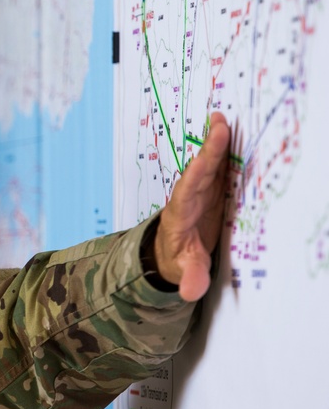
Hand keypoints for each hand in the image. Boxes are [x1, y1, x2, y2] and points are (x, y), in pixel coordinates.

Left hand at [154, 112, 231, 301]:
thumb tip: (191, 291)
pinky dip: (230, 153)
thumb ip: (189, 277)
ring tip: (225, 117)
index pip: (191, 186)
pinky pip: (223, 170)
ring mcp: (202, 192)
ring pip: (213, 165)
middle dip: (211, 146)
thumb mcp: (183, 270)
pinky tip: (238, 135)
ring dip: (220, 143)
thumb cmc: (175, 259)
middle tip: (221, 121)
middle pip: (202, 168)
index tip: (209, 148)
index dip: (201, 166)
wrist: (169, 255)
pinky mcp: (214, 192)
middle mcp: (190, 196)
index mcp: (181, 212)